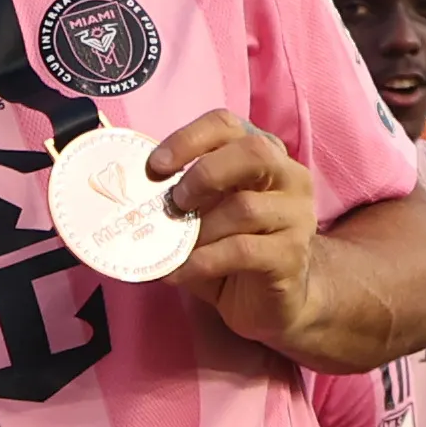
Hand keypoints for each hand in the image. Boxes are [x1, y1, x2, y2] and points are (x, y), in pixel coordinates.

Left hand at [152, 109, 315, 348]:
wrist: (273, 300)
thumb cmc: (233, 251)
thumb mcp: (204, 216)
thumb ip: (181, 198)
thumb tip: (130, 193)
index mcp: (263, 155)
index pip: (228, 126)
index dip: (189, 138)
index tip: (156, 164)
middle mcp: (289, 178)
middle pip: (253, 152)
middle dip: (205, 173)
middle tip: (175, 201)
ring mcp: (295, 216)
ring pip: (244, 207)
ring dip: (200, 228)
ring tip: (175, 247)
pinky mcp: (291, 255)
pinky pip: (243, 250)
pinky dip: (203, 261)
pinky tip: (180, 273)